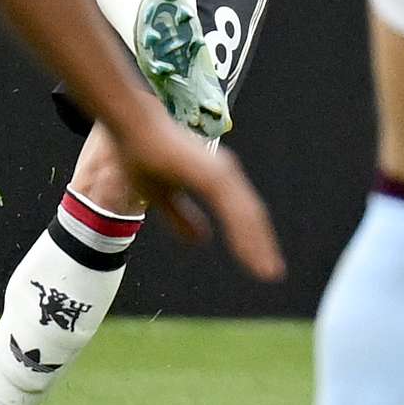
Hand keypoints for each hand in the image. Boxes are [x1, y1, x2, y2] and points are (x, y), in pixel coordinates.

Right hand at [106, 114, 284, 278]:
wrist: (131, 129)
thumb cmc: (142, 157)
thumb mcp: (161, 198)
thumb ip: (181, 218)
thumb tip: (200, 242)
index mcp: (216, 181)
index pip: (241, 215)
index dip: (251, 240)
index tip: (261, 265)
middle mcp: (224, 175)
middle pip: (250, 216)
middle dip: (262, 246)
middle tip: (272, 275)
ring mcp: (220, 173)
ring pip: (247, 213)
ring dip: (258, 243)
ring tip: (266, 269)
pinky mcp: (211, 173)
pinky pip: (232, 206)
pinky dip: (243, 229)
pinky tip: (247, 248)